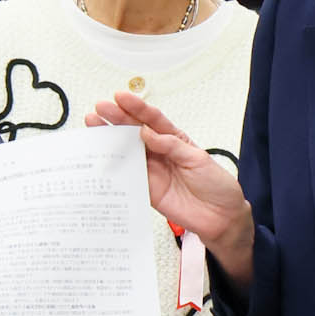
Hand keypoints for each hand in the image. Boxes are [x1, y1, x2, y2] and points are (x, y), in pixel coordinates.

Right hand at [87, 92, 253, 281]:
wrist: (221, 217)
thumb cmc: (216, 185)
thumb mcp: (198, 159)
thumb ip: (172, 146)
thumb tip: (147, 133)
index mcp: (174, 140)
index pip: (152, 120)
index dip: (136, 108)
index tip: (121, 97)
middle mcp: (159, 153)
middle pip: (134, 132)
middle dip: (116, 119)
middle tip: (100, 108)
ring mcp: (151, 171)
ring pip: (126, 152)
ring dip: (109, 141)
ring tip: (93, 127)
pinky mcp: (147, 190)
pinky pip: (127, 178)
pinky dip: (113, 169)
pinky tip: (100, 159)